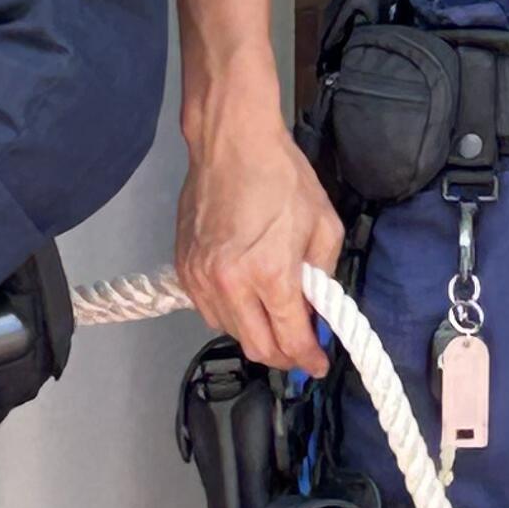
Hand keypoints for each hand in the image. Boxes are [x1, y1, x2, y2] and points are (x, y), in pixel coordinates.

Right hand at [177, 101, 341, 373]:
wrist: (231, 143)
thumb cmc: (281, 176)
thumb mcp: (324, 225)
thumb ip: (323, 276)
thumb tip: (318, 309)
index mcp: (270, 273)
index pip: (290, 338)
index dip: (308, 358)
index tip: (318, 364)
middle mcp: (230, 283)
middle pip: (257, 348)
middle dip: (284, 357)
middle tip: (300, 350)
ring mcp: (201, 278)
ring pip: (230, 332)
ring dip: (257, 335)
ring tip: (276, 320)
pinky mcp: (184, 269)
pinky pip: (209, 310)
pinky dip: (231, 314)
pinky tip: (248, 299)